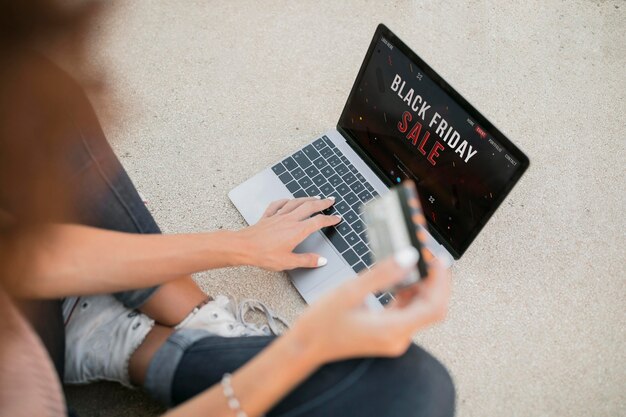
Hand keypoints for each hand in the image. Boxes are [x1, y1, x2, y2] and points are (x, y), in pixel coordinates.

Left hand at [235, 197, 340, 270]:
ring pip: (295, 202)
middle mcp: (289, 220)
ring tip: (314, 197)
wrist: (244, 247)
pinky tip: (288, 200)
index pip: (318, 222)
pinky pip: (278, 204)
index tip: (337, 219)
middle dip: (322, 203)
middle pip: (309, 207)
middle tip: (330, 200)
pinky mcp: (267, 217)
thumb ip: (307, 260)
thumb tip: (321, 260)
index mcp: (297, 230)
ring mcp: (278, 216)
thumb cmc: (264, 255)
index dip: (329, 220)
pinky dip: (286, 200)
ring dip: (307, 199)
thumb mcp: (288, 262)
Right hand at [288, 247, 450, 364]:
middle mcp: (397, 338)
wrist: (305, 346)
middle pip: (432, 308)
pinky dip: (410, 294)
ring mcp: (394, 337)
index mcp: (391, 330)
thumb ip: (383, 274)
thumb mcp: (350, 291)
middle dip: (435, 281)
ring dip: (423, 285)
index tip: (437, 260)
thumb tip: (408, 257)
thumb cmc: (321, 324)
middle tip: (429, 257)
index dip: (441, 281)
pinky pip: (408, 312)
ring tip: (417, 262)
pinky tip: (403, 277)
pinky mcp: (388, 333)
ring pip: (421, 309)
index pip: (433, 306)